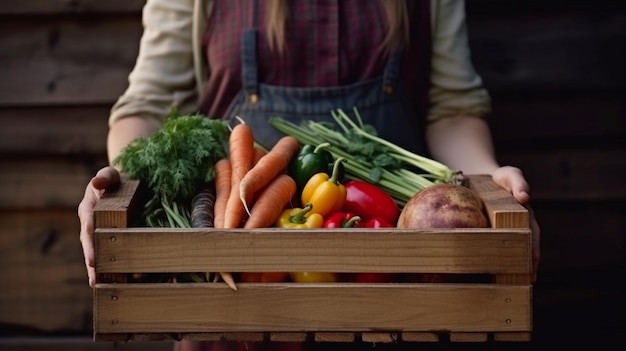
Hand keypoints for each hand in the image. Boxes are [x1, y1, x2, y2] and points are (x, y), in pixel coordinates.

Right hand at [78, 166, 120, 286]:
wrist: (125, 184)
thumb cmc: (116, 179)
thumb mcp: (111, 175)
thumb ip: (105, 177)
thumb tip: (97, 182)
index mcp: (89, 209)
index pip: (88, 227)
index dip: (90, 243)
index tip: (91, 258)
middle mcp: (91, 224)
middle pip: (90, 245)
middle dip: (92, 263)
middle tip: (95, 280)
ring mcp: (101, 233)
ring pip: (97, 253)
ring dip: (98, 270)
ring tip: (100, 287)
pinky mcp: (111, 238)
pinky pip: (108, 253)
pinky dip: (110, 267)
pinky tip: (115, 281)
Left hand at [492, 166, 540, 282]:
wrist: (483, 180)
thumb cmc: (500, 178)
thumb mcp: (509, 175)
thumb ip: (518, 182)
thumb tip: (525, 198)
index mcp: (526, 218)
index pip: (532, 240)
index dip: (533, 257)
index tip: (532, 274)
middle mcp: (519, 228)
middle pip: (524, 251)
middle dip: (525, 268)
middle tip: (523, 286)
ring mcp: (506, 232)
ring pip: (512, 254)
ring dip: (513, 269)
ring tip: (511, 287)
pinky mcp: (492, 234)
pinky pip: (496, 251)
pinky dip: (497, 264)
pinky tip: (490, 278)